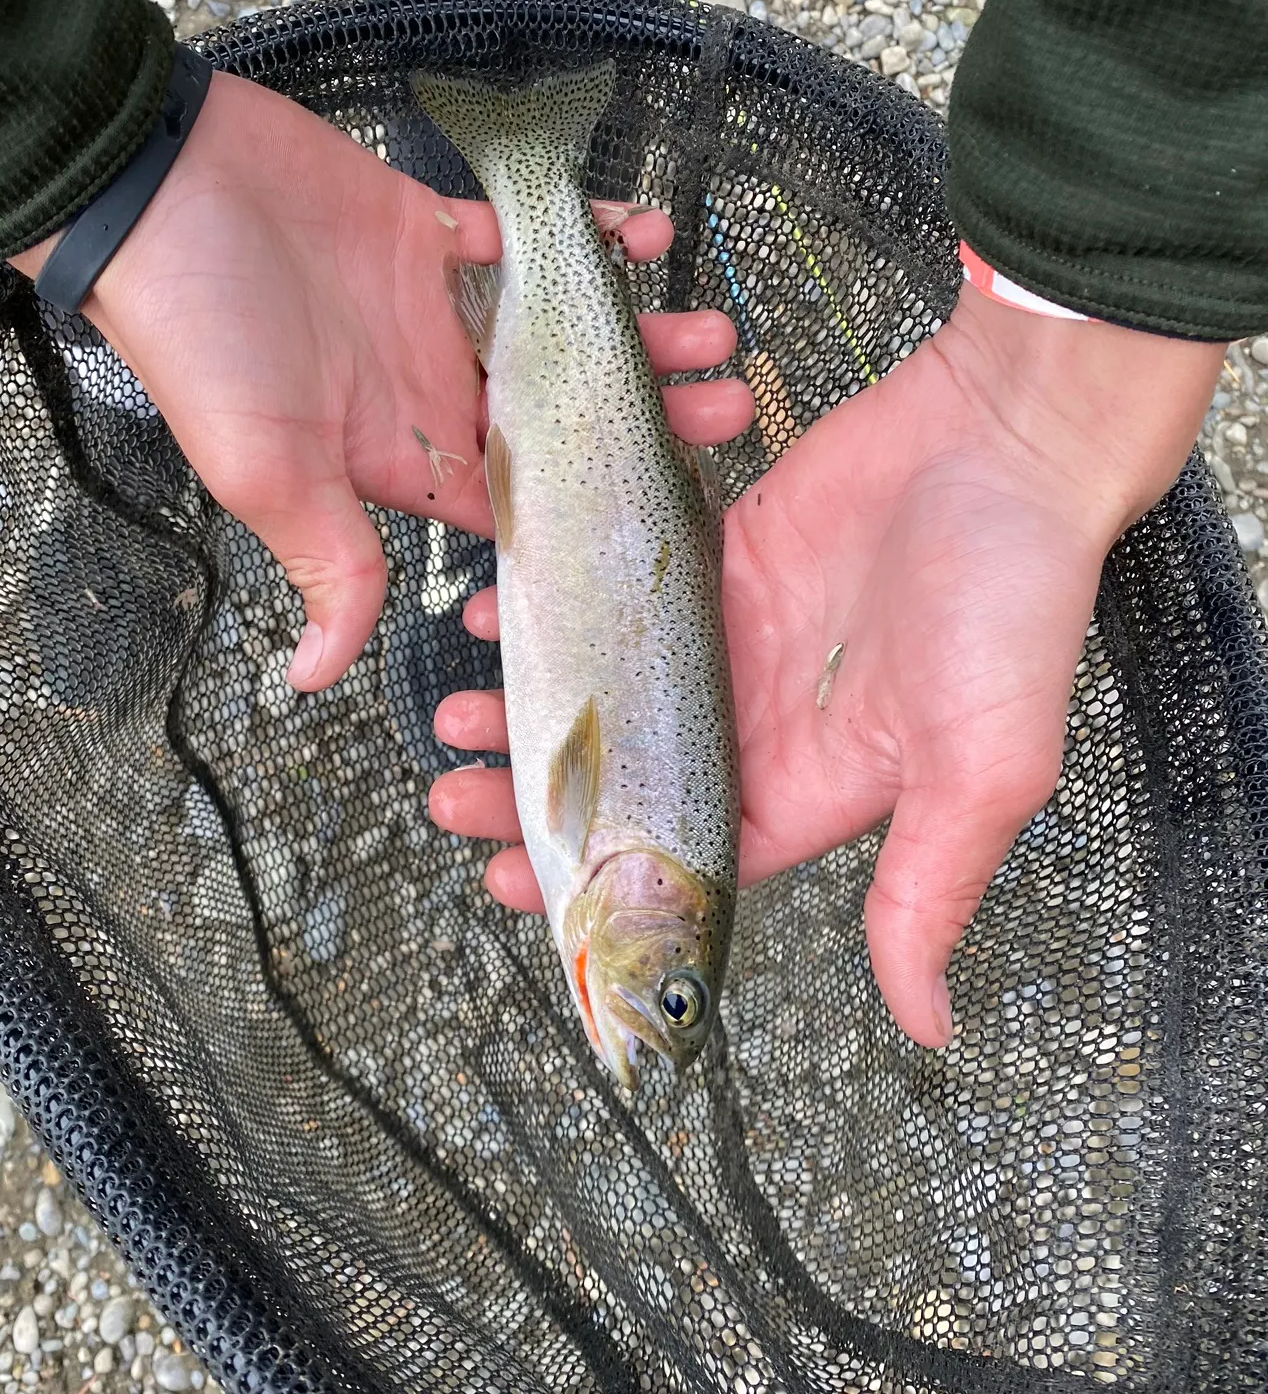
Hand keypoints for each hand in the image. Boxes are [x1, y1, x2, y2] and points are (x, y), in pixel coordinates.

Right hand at [12, 72, 751, 690]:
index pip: (519, 510)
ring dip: (642, 332)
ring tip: (717, 333)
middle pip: (565, 420)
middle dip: (652, 419)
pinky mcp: (436, 232)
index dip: (597, 519)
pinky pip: (529, 237)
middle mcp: (433, 396)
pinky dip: (588, 235)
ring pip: (565, 333)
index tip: (677, 518)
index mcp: (406, 463)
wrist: (154, 190)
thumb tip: (316, 683)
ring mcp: (440, 314)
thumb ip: (326, 564)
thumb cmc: (201, 339)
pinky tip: (649, 237)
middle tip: (732, 411)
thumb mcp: (267, 471)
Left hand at [428, 284, 1222, 1047]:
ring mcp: (729, 635)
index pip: (679, 858)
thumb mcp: (983, 766)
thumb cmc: (1013, 603)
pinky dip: (556, 600)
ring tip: (455, 712)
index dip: (594, 882)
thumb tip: (927, 1024)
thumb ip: (930, 889)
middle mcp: (760, 719)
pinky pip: (618, 590)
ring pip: (608, 688)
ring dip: (530, 702)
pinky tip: (499, 606)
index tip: (506, 881)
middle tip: (452, 792)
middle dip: (534, 794)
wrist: (1008, 441)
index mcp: (811, 786)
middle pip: (623, 778)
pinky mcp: (715, 557)